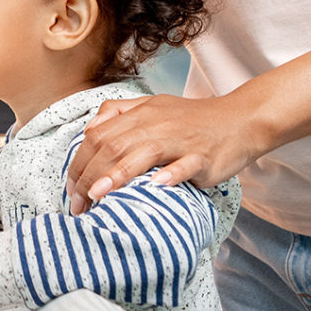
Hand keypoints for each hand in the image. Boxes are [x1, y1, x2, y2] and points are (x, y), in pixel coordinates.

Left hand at [66, 93, 263, 212]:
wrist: (240, 119)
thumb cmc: (193, 120)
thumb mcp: (153, 107)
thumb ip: (119, 112)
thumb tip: (89, 129)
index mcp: (140, 114)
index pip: (98, 136)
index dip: (79, 161)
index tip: (70, 187)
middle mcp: (155, 124)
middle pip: (113, 145)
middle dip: (89, 175)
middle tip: (78, 203)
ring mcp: (180, 140)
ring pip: (143, 153)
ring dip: (118, 174)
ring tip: (99, 194)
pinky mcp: (203, 156)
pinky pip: (185, 164)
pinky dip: (171, 175)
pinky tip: (156, 186)